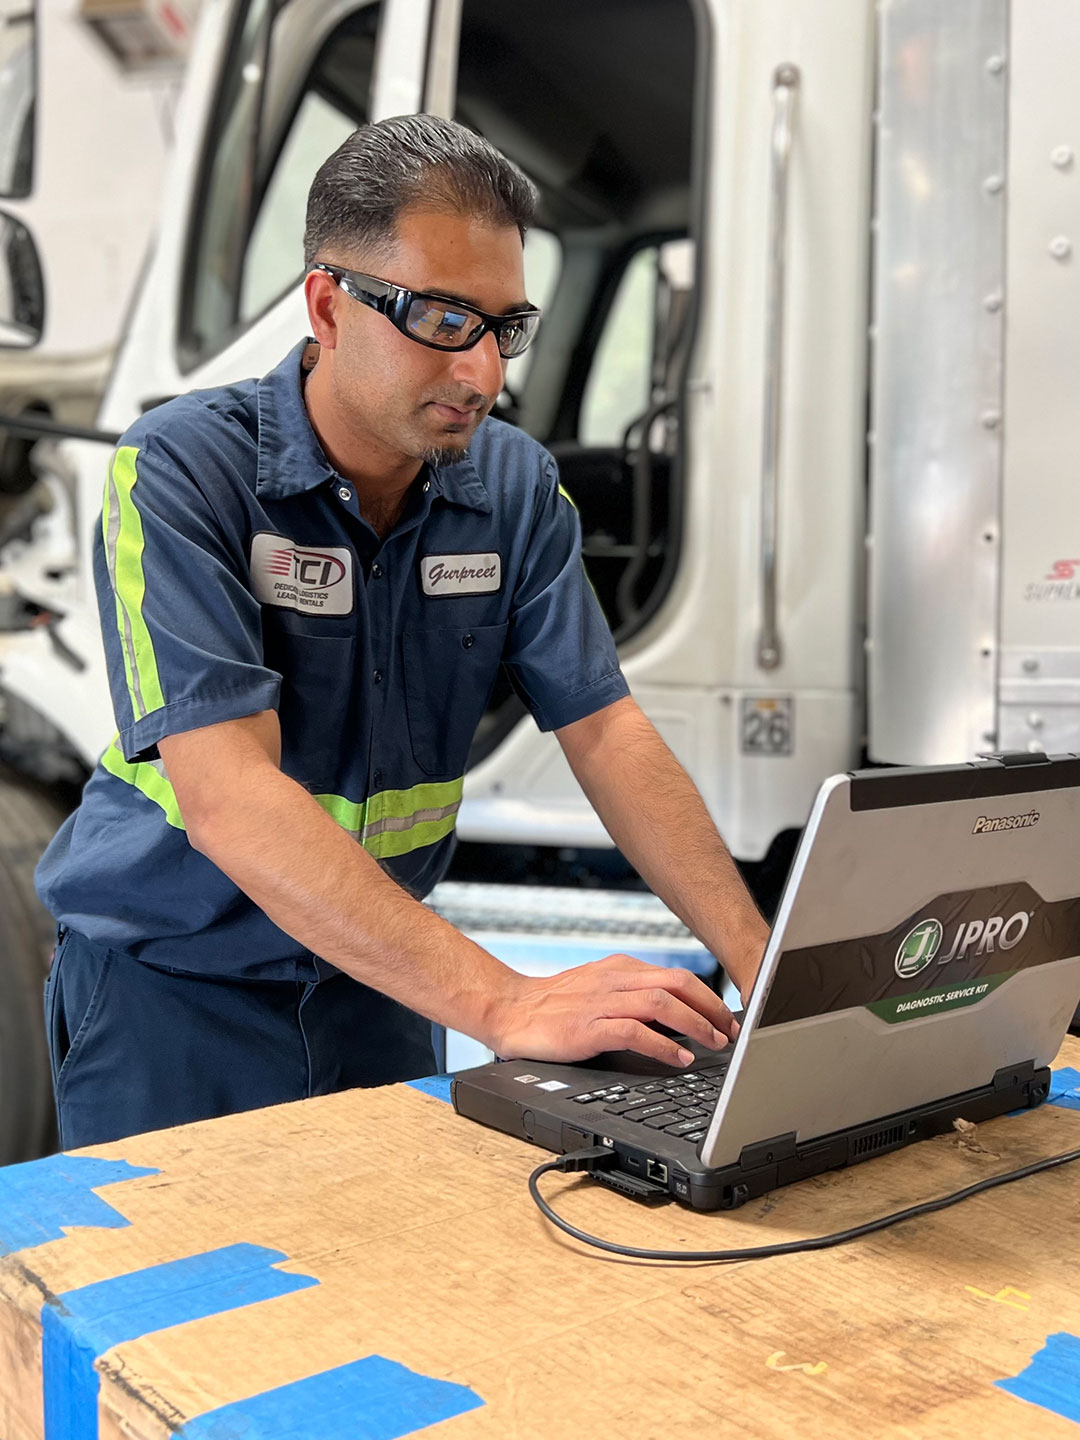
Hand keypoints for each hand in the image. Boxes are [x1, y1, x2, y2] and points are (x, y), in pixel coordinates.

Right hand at [486, 955, 739, 1068]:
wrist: (508, 1009)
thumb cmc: (552, 1005)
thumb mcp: (598, 990)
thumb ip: (631, 997)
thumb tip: (674, 1018)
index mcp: (619, 969)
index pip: (676, 976)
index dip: (708, 996)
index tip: (728, 1017)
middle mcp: (614, 980)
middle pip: (677, 983)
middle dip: (711, 1007)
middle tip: (732, 1031)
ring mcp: (601, 1002)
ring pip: (661, 1004)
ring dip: (695, 1024)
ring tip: (715, 1044)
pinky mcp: (588, 1027)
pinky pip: (635, 1032)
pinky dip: (663, 1046)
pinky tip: (679, 1058)